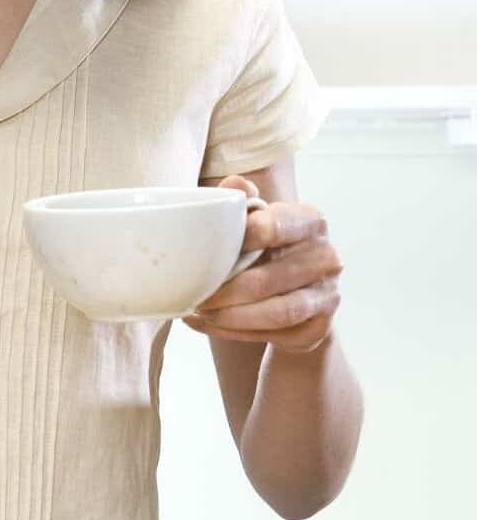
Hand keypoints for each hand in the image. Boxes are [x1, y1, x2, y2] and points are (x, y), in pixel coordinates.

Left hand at [183, 176, 343, 353]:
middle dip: (226, 290)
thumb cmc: (266, 248)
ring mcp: (327, 295)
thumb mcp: (256, 221)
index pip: (276, 226)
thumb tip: (232, 185)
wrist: (293, 293)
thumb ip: (243, 202)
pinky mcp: (318, 328)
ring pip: (276, 312)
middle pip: (270, 278)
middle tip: (193, 293)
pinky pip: (274, 334)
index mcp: (310, 221)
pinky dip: (233, 332)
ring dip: (231, 316)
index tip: (208, 248)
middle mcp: (327, 256)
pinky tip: (205, 324)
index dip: (240, 237)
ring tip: (199, 311)